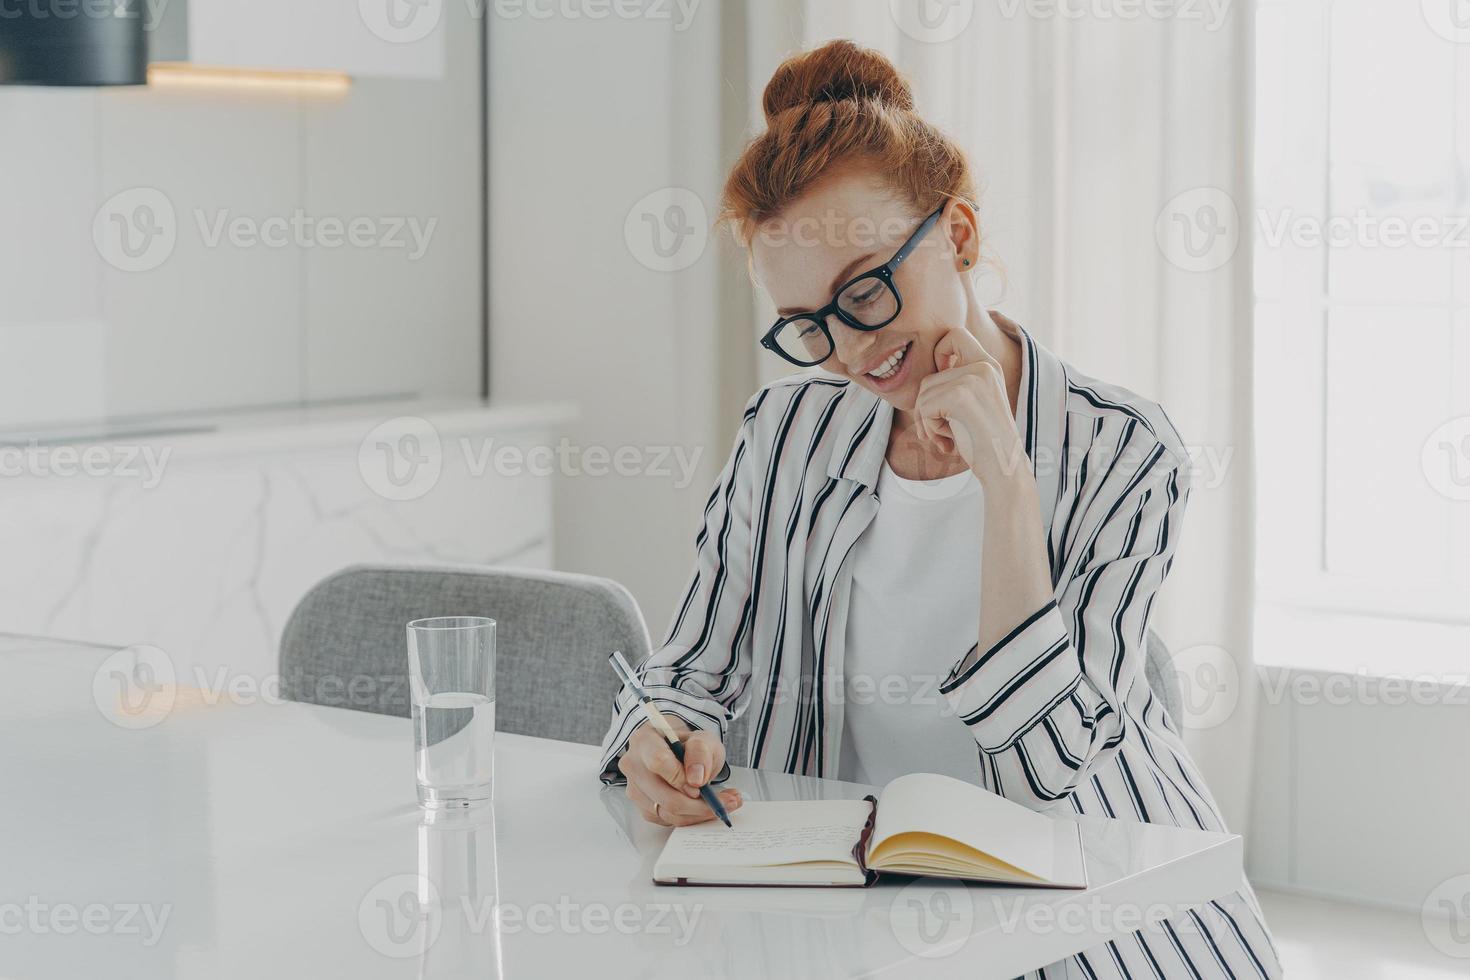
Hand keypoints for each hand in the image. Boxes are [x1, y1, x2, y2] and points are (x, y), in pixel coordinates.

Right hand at [618, 716, 742, 826]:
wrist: (680, 753)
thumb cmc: (688, 745)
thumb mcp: (703, 739)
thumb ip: (700, 752)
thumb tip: (696, 778)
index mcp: (644, 740)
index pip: (658, 762)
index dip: (681, 778)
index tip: (701, 784)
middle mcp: (634, 765)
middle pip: (664, 796)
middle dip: (699, 804)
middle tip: (726, 801)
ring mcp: (636, 788)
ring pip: (668, 812)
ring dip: (700, 813)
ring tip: (725, 803)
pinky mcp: (644, 807)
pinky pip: (669, 821)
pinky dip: (692, 817)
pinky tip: (707, 807)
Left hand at [914, 327, 1026, 488]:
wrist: (1004, 467)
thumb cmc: (986, 442)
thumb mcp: (975, 403)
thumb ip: (956, 385)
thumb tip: (923, 384)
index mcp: (989, 365)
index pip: (955, 334)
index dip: (938, 353)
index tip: (941, 378)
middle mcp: (983, 367)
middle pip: (930, 377)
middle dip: (927, 407)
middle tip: (941, 430)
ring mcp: (971, 380)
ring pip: (924, 394)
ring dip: (928, 421)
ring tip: (947, 437)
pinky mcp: (959, 397)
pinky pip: (925, 408)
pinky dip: (930, 429)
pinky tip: (948, 442)